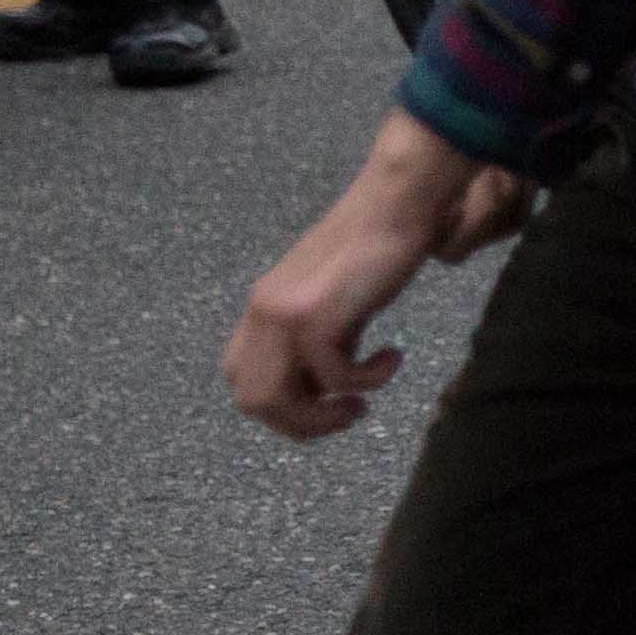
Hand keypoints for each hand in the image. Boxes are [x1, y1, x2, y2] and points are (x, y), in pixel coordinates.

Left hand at [225, 114, 525, 440]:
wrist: (393, 209)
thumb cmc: (373, 251)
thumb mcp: (335, 304)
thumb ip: (319, 341)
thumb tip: (326, 389)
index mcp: (261, 309)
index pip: (242, 381)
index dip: (282, 408)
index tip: (329, 403)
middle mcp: (261, 313)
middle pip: (254, 401)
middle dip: (304, 425)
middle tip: (350, 414)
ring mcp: (283, 314)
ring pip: (280, 399)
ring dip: (328, 416)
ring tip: (366, 402)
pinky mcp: (315, 316)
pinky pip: (336, 377)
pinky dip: (370, 379)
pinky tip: (393, 357)